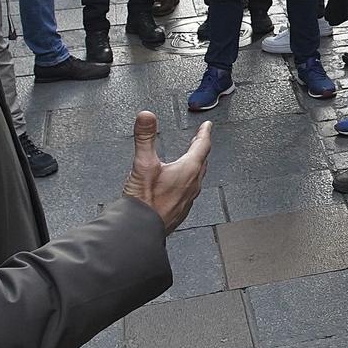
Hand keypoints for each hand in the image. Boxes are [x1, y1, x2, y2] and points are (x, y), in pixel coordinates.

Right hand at [122, 111, 210, 233]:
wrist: (140, 231)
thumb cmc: (144, 202)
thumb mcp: (143, 164)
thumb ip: (145, 138)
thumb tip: (146, 116)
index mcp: (187, 170)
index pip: (202, 146)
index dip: (204, 134)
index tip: (207, 126)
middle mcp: (192, 185)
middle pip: (201, 161)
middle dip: (201, 148)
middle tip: (200, 140)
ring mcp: (187, 199)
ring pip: (197, 177)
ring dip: (196, 165)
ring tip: (192, 159)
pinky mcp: (180, 210)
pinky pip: (189, 191)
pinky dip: (188, 181)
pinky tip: (179, 184)